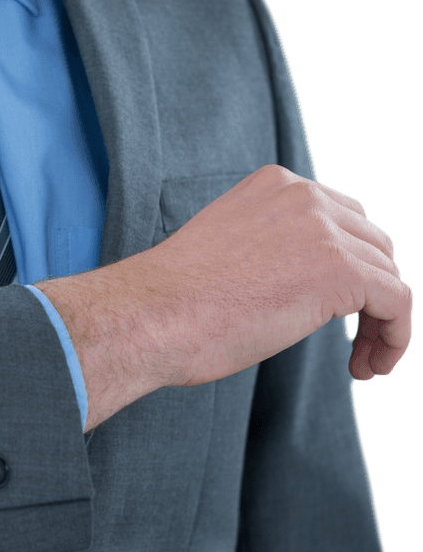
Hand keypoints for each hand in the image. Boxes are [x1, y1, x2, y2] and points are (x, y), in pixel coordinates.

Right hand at [35, 165, 412, 431]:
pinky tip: (369, 366)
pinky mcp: (342, 271)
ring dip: (382, 321)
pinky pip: (398, 304)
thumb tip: (298, 280)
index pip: (340, 218)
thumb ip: (269, 245)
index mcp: (274, 185)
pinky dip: (394, 339)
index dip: (347, 266)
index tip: (334, 308)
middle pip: (372, 243)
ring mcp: (325, 231)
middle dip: (368, 292)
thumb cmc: (172, 299)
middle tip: (353, 339)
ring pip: (388, 275)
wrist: (153, 315)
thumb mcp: (225, 249)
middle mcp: (305, 196)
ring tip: (362, 361)